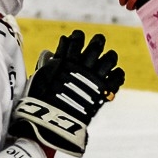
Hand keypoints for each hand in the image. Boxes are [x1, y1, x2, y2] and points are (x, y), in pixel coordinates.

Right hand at [9, 30, 124, 156]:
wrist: (52, 120)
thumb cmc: (41, 101)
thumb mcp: (40, 78)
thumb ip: (47, 65)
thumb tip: (51, 54)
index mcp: (66, 60)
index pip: (76, 40)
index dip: (77, 37)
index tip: (77, 38)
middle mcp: (82, 66)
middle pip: (97, 45)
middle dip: (98, 42)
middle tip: (98, 42)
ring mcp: (94, 78)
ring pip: (110, 58)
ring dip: (110, 57)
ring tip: (108, 59)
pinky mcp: (103, 91)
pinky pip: (117, 77)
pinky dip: (117, 75)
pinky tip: (115, 75)